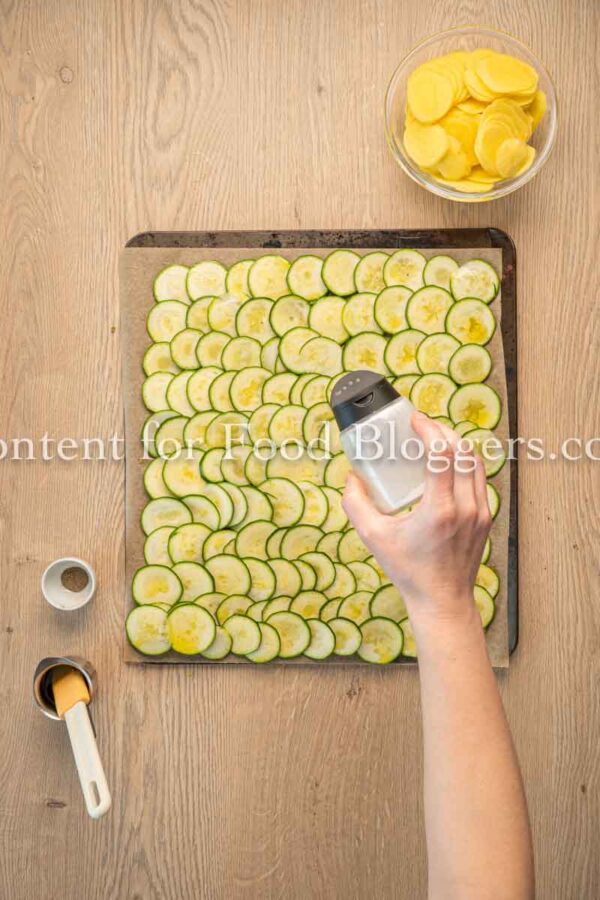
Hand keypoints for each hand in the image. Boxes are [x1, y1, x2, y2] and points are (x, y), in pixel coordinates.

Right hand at [342, 412, 491, 628]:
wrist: (441, 600)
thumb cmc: (409, 571)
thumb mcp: (373, 538)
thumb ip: (355, 505)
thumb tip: (351, 477)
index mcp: (439, 510)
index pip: (443, 455)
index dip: (430, 431)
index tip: (416, 421)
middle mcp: (465, 508)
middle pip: (463, 451)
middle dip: (443, 431)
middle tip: (423, 426)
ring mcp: (480, 512)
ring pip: (476, 462)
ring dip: (456, 444)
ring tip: (435, 440)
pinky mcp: (485, 517)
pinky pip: (479, 478)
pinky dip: (465, 462)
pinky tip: (448, 463)